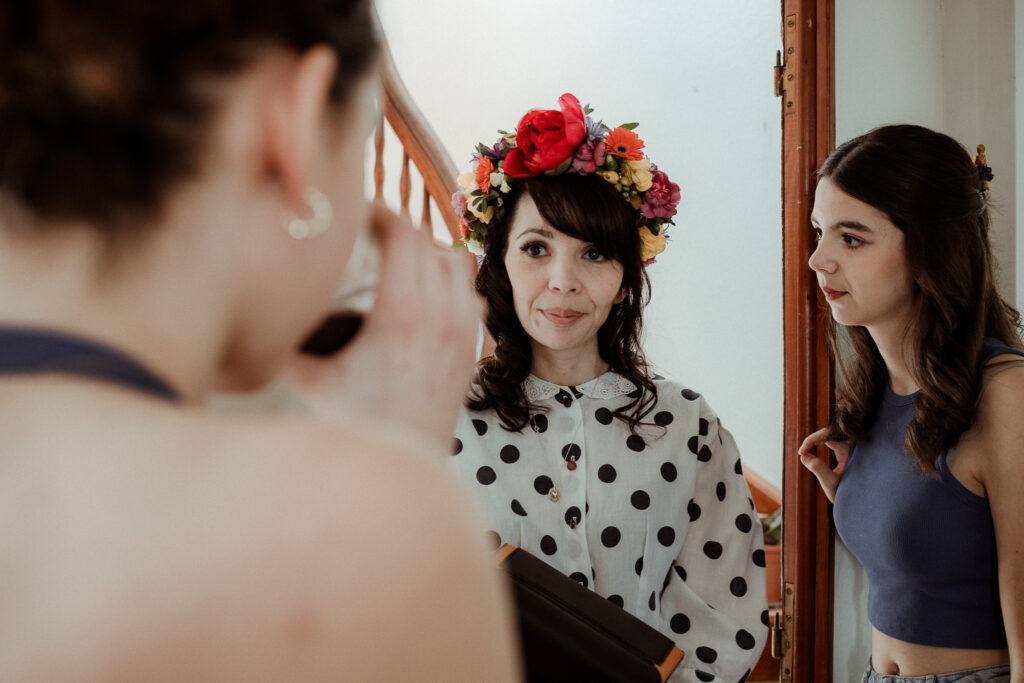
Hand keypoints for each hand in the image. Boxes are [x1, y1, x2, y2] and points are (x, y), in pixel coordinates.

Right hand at [285, 203, 480, 447]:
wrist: (405, 467)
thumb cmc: (356, 426)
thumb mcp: (310, 378)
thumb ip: (281, 341)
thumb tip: (250, 311)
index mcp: (403, 313)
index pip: (403, 233)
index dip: (379, 212)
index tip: (357, 213)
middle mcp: (443, 315)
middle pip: (429, 241)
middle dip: (400, 229)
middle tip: (370, 232)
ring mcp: (465, 331)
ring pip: (457, 263)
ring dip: (429, 252)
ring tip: (398, 258)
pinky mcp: (473, 348)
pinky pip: (469, 293)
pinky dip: (449, 282)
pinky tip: (424, 293)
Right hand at [798, 427, 849, 502]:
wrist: (864, 501)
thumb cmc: (850, 494)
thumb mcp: (831, 484)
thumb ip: (818, 469)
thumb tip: (804, 456)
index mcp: (850, 451)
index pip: (827, 436)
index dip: (811, 441)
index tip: (801, 453)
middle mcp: (854, 447)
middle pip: (830, 433)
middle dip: (814, 439)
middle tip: (802, 451)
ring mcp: (854, 448)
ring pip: (833, 436)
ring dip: (819, 440)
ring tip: (806, 450)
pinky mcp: (853, 451)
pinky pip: (837, 441)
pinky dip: (824, 443)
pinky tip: (815, 450)